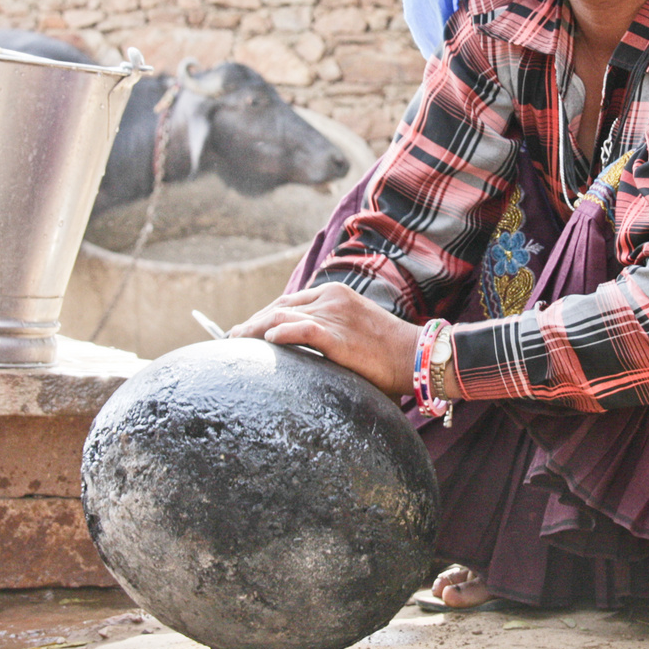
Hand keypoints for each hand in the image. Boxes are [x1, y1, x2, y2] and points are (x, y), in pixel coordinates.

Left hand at [227, 283, 420, 399]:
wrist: (416, 355)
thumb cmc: (389, 350)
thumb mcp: (356, 330)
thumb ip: (331, 330)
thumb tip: (304, 345)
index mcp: (335, 294)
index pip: (289, 302)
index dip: (264, 314)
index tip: (247, 329)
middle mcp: (331, 298)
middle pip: (279, 307)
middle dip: (253, 322)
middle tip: (232, 338)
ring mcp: (334, 315)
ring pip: (282, 317)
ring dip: (254, 330)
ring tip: (236, 343)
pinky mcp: (338, 336)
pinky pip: (301, 331)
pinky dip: (280, 334)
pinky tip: (266, 342)